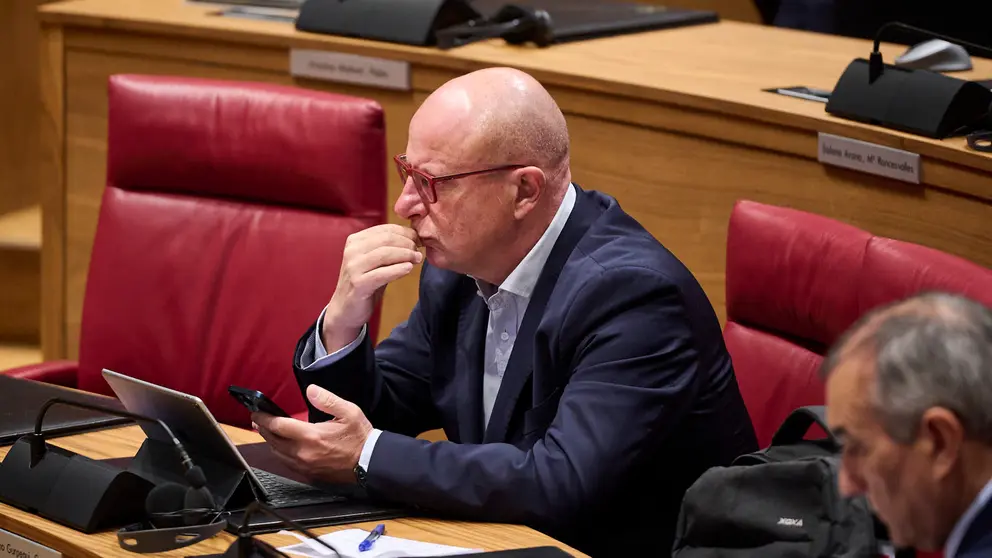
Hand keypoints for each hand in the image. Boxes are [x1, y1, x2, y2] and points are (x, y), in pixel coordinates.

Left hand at [253, 385, 372, 483]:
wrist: (370, 462)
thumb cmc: (360, 436)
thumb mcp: (349, 412)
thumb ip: (327, 400)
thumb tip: (310, 389)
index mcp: (311, 436)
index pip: (278, 426)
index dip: (264, 418)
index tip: (256, 412)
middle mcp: (303, 453)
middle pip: (273, 440)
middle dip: (263, 429)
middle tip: (257, 420)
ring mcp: (305, 465)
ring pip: (277, 453)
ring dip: (270, 441)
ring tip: (267, 431)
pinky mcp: (308, 473)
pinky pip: (286, 463)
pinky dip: (280, 452)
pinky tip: (282, 446)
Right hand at [323, 224, 421, 350]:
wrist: (345, 310)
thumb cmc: (365, 283)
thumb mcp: (375, 262)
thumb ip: (389, 249)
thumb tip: (414, 237)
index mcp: (355, 240)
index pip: (385, 229)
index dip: (405, 232)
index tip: (419, 239)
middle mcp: (352, 250)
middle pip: (386, 239)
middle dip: (407, 243)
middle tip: (419, 251)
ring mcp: (353, 267)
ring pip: (385, 254)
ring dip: (405, 255)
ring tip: (417, 259)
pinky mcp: (358, 283)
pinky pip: (382, 273)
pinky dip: (398, 269)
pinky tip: (409, 268)